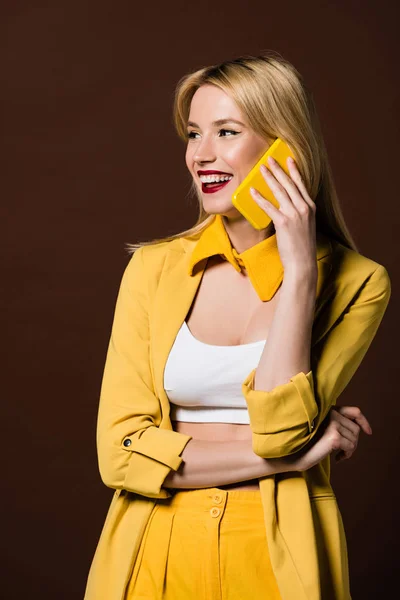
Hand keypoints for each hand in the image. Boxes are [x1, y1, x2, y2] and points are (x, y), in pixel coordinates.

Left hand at [250, 156, 316, 275]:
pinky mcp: (284, 222)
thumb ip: (298, 213)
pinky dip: (260, 198)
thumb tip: (285, 206)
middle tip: (269, 159)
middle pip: (289, 184)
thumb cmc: (302, 246)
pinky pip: (269, 206)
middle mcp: (304, 208)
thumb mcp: (305, 225)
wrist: (302, 262)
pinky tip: (253, 191)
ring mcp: (295, 214)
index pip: (301, 184)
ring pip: (279, 191)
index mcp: (311, 207)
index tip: (289, 159)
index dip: (294, 170)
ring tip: (261, 169)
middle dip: (278, 169)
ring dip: (269, 178)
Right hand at [286, 405, 371, 471]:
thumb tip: (361, 429)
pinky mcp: (334, 436)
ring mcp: (333, 424)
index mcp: (329, 410)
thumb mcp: (325, 429)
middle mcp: (331, 413)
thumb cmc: (308, 443)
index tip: (368, 432)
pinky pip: (351, 447)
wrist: (295, 453)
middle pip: (356, 429)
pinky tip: (337, 458)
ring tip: (339, 454)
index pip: (355, 411)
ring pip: (355, 439)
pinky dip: (347, 455)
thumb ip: (339, 424)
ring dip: (350, 449)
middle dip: (353, 442)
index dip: (364, 422)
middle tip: (343, 450)